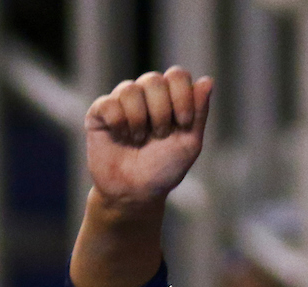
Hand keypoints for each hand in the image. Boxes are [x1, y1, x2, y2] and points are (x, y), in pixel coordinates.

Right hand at [85, 66, 212, 207]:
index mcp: (170, 99)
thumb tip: (208, 79)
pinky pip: (108, 104)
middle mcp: (146, 96)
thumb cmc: (165, 168)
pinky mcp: (99, 112)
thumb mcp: (190, 142)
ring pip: (129, 89)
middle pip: (154, 79)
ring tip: (139, 140)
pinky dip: (119, 124)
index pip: (177, 75)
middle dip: (161, 111)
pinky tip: (121, 138)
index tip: (183, 123)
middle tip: (160, 135)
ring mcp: (121, 102)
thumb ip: (199, 111)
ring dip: (139, 120)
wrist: (136, 191)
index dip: (182, 96)